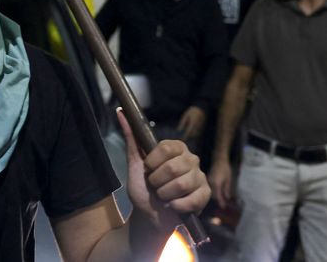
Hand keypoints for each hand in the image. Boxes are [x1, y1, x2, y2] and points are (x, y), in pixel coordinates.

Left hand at [119, 109, 209, 227]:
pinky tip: (173, 206)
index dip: (153, 162)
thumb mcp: (134, 163)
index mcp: (175, 148)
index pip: (166, 148)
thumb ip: (131, 138)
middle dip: (157, 181)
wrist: (150, 214)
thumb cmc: (143, 187)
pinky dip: (178, 206)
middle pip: (173, 167)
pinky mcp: (206, 194)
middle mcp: (191, 159)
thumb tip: (120, 112)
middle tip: (155, 186)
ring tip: (163, 196)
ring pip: (182, 184)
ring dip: (165, 195)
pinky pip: (193, 199)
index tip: (147, 169)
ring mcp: (200, 176)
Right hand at [208, 158, 232, 208]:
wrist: (218, 159)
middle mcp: (210, 184)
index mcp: (216, 184)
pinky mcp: (206, 180)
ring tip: (217, 202)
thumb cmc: (225, 169)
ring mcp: (207, 182)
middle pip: (212, 196)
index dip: (220, 202)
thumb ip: (227, 189)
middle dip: (216, 201)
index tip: (223, 207)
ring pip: (209, 192)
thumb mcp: (228, 179)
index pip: (217, 196)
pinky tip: (214, 195)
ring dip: (213, 198)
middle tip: (221, 207)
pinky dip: (211, 193)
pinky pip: (207, 189)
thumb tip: (227, 198)